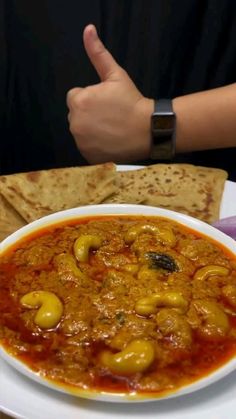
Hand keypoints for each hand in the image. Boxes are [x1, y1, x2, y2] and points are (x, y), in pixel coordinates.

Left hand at [67, 24, 152, 163]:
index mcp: (78, 101)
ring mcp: (81, 141)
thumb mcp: (116, 75)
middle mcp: (75, 122)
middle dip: (89, 114)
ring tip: (111, 128)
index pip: (75, 97)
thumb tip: (88, 30)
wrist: (148, 129)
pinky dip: (95, 145)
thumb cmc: (132, 102)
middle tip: (111, 116)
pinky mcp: (88, 155)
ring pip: (81, 130)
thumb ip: (98, 54)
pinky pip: (86, 146)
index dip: (91, 98)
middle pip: (76, 114)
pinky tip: (110, 140)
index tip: (107, 103)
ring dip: (91, 129)